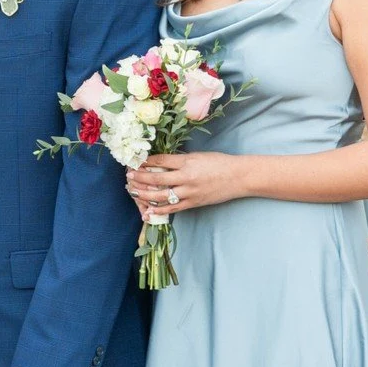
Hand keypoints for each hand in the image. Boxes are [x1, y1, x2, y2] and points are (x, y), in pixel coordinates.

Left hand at [126, 152, 249, 216]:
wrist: (239, 177)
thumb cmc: (220, 163)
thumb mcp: (198, 156)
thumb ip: (180, 160)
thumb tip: (161, 162)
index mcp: (188, 161)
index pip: (161, 161)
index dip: (146, 162)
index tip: (136, 162)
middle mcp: (186, 177)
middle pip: (157, 179)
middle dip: (140, 178)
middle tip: (129, 176)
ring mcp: (189, 192)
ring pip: (161, 195)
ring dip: (144, 193)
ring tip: (133, 191)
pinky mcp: (193, 203)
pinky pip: (172, 208)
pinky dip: (158, 210)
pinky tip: (147, 210)